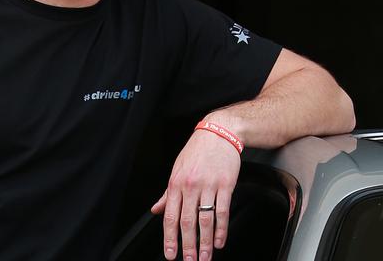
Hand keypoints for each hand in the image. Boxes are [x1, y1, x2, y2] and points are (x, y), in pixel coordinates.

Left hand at [150, 129, 240, 260]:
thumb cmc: (197, 151)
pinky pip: (222, 211)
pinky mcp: (225, 185)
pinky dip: (221, 229)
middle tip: (189, 260)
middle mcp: (190, 185)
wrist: (219, 133)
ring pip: (205, 220)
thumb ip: (167, 193)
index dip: (170, 237)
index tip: (170, 254)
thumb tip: (156, 210)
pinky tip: (220, 240)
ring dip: (206, 242)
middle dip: (188, 245)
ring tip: (206, 256)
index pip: (170, 216)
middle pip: (187, 221)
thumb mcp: (177, 169)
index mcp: (176, 183)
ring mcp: (208, 186)